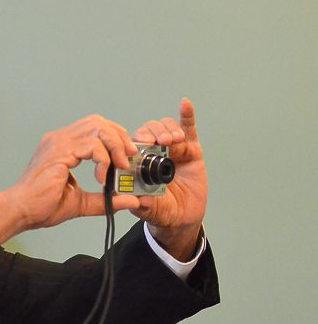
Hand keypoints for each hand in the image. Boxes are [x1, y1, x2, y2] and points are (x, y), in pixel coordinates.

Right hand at [11, 115, 140, 228]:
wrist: (22, 211)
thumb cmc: (42, 206)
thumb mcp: (82, 202)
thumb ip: (106, 199)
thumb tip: (131, 201)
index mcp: (62, 146)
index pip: (94, 127)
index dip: (115, 137)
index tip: (127, 155)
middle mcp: (59, 139)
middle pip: (98, 122)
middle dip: (118, 137)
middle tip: (128, 158)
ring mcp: (58, 143)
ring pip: (97, 128)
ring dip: (114, 145)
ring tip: (119, 166)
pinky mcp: (59, 152)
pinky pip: (91, 145)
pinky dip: (103, 158)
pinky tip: (101, 176)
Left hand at [130, 98, 206, 259]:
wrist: (184, 219)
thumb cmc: (162, 213)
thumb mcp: (151, 211)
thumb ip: (144, 206)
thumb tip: (138, 200)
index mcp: (138, 165)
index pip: (133, 145)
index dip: (137, 141)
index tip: (142, 143)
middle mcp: (153, 154)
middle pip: (149, 132)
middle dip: (153, 132)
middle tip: (160, 141)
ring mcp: (172, 150)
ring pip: (166, 128)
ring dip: (168, 129)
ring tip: (173, 140)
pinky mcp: (191, 150)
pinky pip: (189, 129)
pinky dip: (187, 116)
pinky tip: (185, 105)